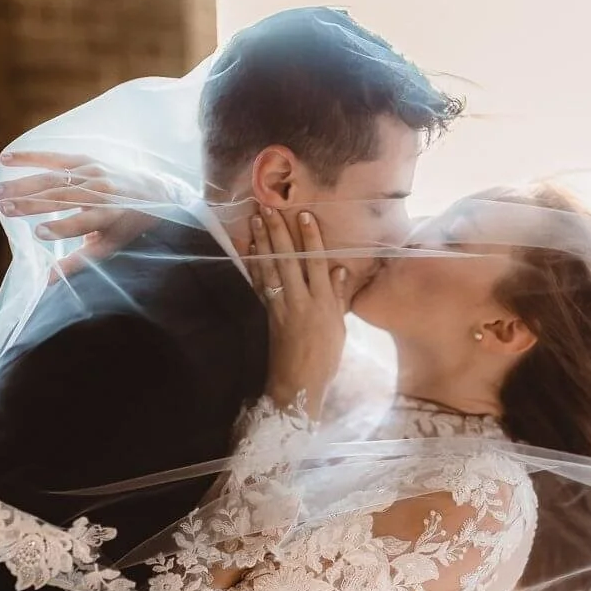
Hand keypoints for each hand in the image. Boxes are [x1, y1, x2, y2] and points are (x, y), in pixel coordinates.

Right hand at [0, 151, 166, 277]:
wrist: (153, 191)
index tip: (38, 233)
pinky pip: (54, 157)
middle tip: (3, 208)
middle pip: (61, 197)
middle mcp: (101, 191)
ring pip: (53, 178)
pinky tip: (6, 159)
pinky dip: (30, 157)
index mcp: (108, 216)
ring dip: (22, 183)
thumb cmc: (126, 225)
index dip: (61, 228)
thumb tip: (47, 281)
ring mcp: (92, 172)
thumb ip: (77, 262)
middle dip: (31, 203)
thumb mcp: (108, 247)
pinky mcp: (85, 159)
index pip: (82, 223)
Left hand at [246, 207, 348, 417]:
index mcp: (323, 303)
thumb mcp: (338, 328)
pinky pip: (260, 284)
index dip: (310, 238)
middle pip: (288, 260)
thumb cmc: (324, 358)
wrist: (298, 384)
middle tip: (269, 206)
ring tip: (256, 218)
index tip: (303, 215)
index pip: (316, 263)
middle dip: (278, 232)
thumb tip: (340, 268)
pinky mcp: (268, 314)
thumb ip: (338, 297)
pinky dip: (254, 265)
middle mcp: (301, 301)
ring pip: (271, 268)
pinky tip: (250, 249)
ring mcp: (282, 307)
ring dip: (263, 242)